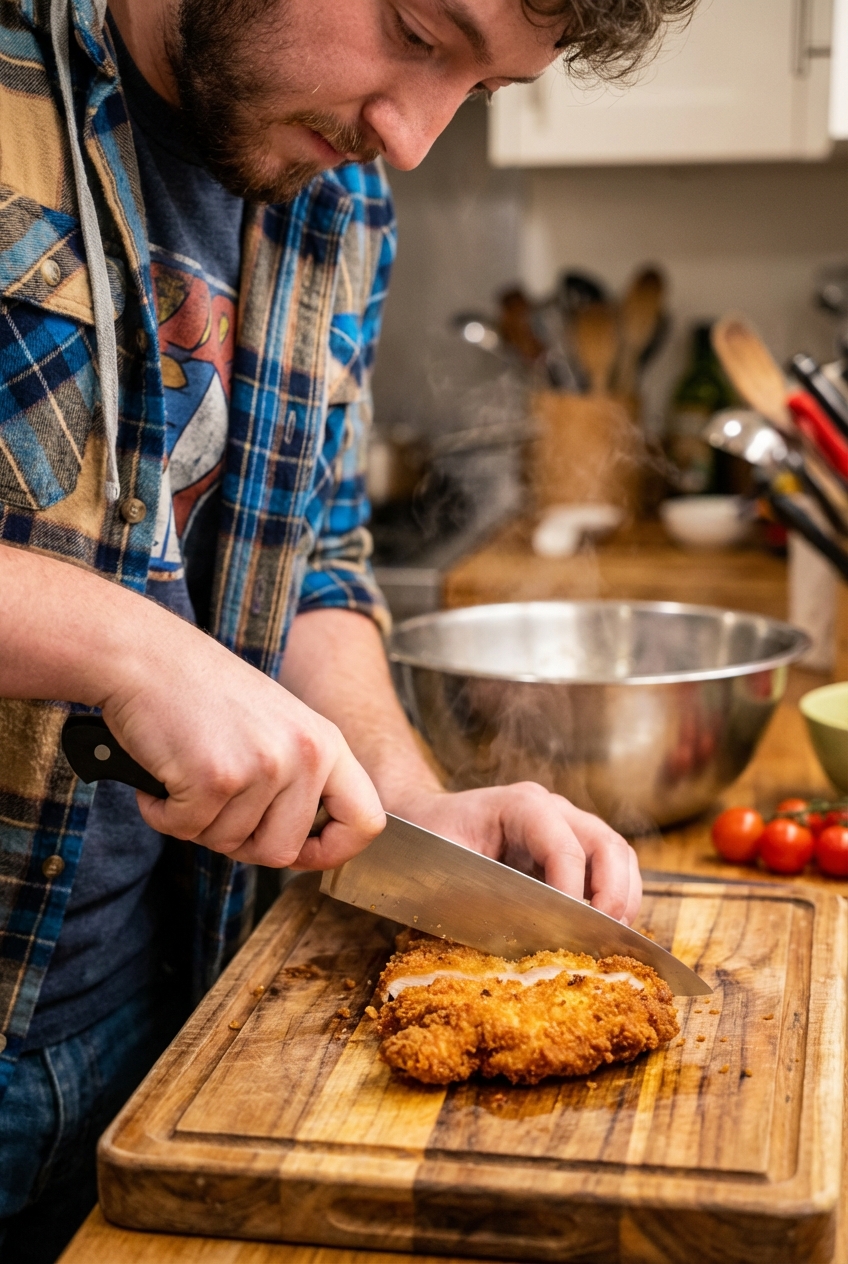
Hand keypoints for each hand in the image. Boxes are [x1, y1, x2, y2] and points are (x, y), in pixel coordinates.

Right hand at [103, 613, 384, 867]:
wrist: (146, 655)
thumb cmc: (202, 692)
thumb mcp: (276, 726)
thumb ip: (298, 778)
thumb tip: (304, 848)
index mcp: (326, 742)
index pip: (366, 820)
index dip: (333, 850)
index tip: (300, 852)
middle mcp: (305, 754)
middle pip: (283, 852)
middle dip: (240, 843)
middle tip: (214, 805)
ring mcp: (263, 766)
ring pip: (229, 844)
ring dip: (196, 821)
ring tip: (188, 772)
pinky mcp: (215, 778)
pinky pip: (186, 830)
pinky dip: (163, 812)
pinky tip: (163, 773)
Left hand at [395, 783, 640, 924]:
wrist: (421, 820)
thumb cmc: (428, 839)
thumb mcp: (443, 866)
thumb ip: (482, 894)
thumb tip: (527, 930)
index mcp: (521, 805)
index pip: (565, 847)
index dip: (572, 892)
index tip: (570, 931)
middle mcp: (553, 809)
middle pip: (607, 844)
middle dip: (614, 893)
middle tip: (607, 937)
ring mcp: (566, 825)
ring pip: (617, 854)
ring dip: (623, 896)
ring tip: (613, 938)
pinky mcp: (571, 847)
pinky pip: (608, 867)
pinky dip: (615, 897)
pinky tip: (602, 929)